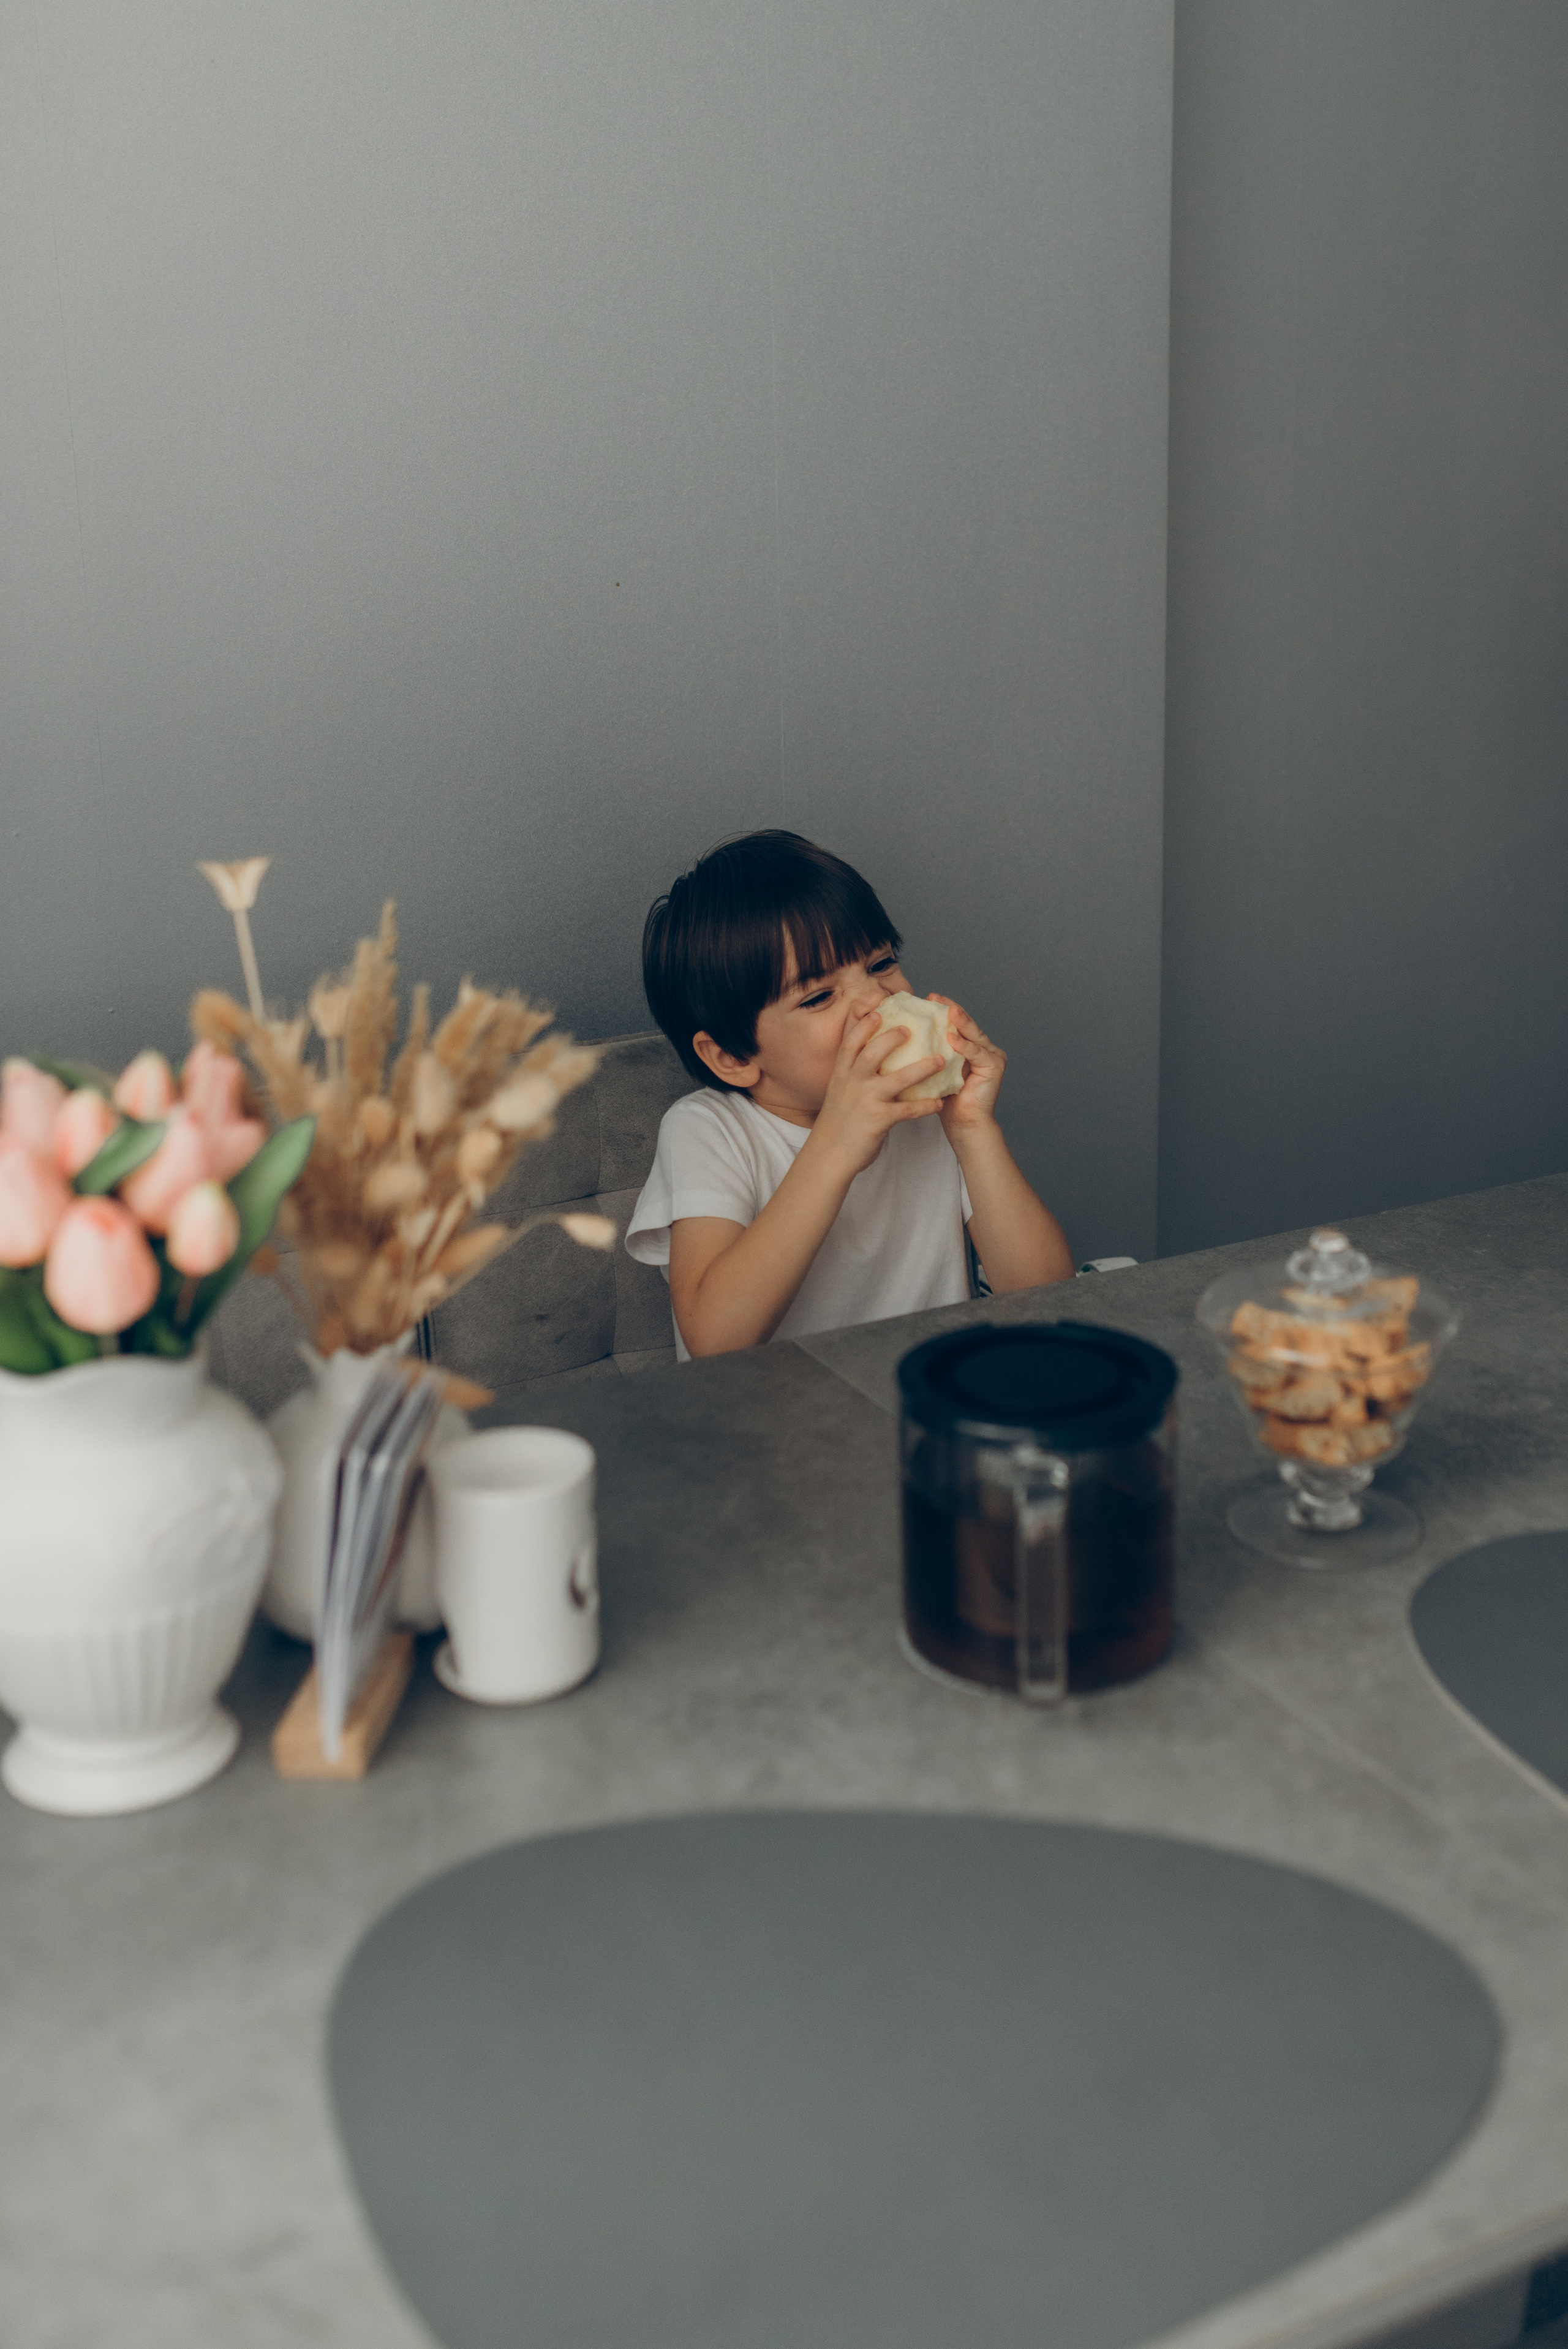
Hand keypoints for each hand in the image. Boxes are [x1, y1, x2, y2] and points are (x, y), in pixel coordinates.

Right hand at [809, 1004, 944, 1178]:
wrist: (830, 1154)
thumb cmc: (838, 1121)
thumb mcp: (839, 1090)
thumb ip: (852, 1073)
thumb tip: (870, 1054)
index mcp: (842, 1073)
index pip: (851, 1042)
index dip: (864, 1025)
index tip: (877, 1011)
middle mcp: (852, 1083)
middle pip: (873, 1052)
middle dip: (893, 1038)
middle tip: (911, 1030)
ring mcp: (866, 1100)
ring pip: (898, 1078)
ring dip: (922, 1068)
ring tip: (940, 1060)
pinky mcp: (880, 1120)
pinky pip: (908, 1110)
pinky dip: (925, 1105)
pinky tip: (939, 1102)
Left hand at [926, 995, 1005, 1137]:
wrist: (963, 1125)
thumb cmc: (945, 1102)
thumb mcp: (933, 1072)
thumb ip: (928, 1053)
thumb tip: (900, 1035)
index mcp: (968, 1048)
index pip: (955, 1024)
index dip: (941, 1010)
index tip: (925, 998)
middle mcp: (983, 1048)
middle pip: (965, 1024)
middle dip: (950, 1009)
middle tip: (933, 997)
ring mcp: (992, 1056)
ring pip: (973, 1034)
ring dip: (960, 1021)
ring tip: (947, 1009)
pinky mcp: (995, 1066)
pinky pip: (977, 1052)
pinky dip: (964, 1045)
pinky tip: (951, 1038)